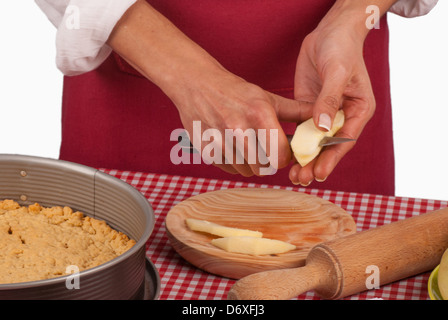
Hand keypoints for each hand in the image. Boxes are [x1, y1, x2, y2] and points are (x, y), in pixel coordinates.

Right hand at [170, 66, 311, 176]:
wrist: (197, 85)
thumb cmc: (235, 91)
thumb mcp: (266, 97)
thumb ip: (295, 111)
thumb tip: (321, 120)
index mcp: (259, 114)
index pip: (281, 155)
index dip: (286, 157)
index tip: (284, 152)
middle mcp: (239, 129)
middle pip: (265, 167)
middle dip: (270, 162)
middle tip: (267, 151)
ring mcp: (220, 141)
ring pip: (247, 171)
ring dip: (252, 164)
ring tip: (249, 147)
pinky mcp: (207, 150)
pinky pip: (229, 169)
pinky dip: (234, 163)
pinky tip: (233, 147)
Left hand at [289, 13, 375, 185]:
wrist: (330, 33)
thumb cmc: (341, 49)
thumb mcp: (337, 73)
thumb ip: (329, 99)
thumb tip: (321, 127)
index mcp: (358, 110)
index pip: (345, 140)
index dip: (332, 158)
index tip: (319, 173)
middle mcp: (342, 116)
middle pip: (329, 146)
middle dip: (316, 164)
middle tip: (301, 179)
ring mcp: (324, 114)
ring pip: (314, 142)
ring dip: (305, 158)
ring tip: (293, 176)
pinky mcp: (309, 109)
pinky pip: (302, 130)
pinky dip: (295, 144)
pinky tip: (286, 156)